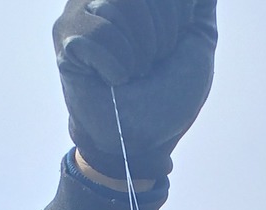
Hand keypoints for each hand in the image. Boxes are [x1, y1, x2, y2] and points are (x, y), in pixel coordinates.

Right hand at [53, 0, 217, 181]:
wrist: (146, 140)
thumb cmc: (169, 94)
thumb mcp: (198, 39)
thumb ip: (197, 4)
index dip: (174, 20)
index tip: (169, 50)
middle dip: (157, 38)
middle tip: (149, 67)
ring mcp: (81, 12)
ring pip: (116, 8)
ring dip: (137, 54)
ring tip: (132, 74)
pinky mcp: (66, 40)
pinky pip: (97, 34)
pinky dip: (116, 66)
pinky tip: (114, 81)